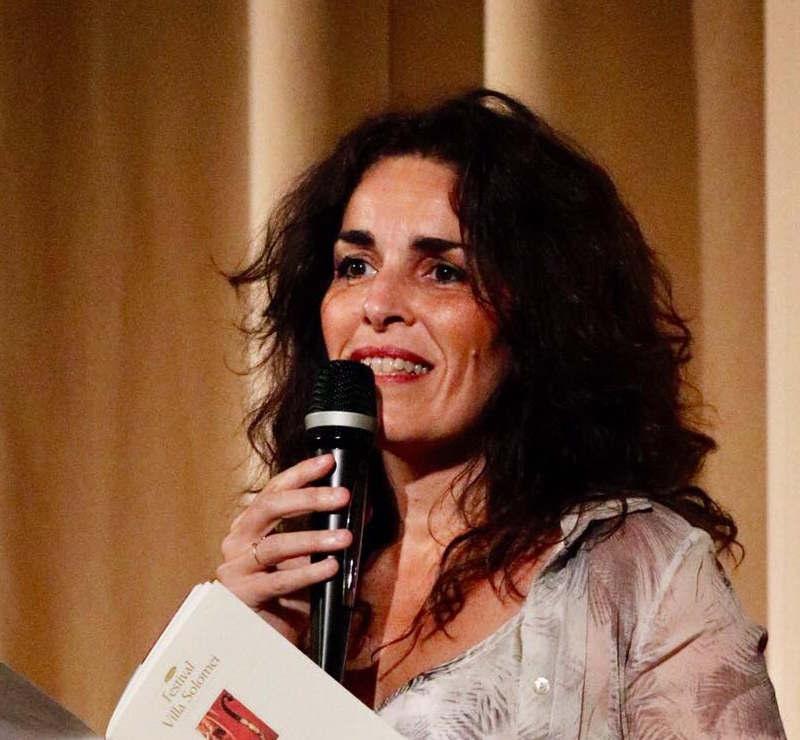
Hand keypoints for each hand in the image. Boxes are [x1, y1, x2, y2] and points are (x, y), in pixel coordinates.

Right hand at [216, 454, 351, 643]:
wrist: (258, 644)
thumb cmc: (283, 598)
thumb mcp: (307, 561)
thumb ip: (328, 535)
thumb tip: (363, 510)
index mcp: (249, 526)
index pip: (274, 490)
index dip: (301, 473)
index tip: (329, 461)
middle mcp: (237, 541)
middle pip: (269, 507)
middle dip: (309, 498)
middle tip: (343, 496)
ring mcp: (236, 569)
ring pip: (275, 544)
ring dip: (313, 538)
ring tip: (344, 537)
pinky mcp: (241, 597)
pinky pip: (278, 581)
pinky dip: (307, 572)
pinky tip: (331, 567)